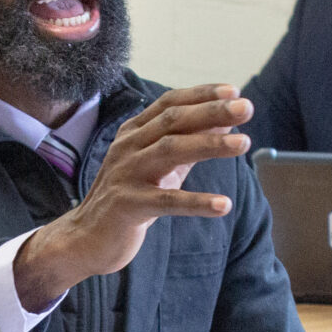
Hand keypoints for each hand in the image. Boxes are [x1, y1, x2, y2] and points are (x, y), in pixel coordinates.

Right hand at [11, 85, 248, 311]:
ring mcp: (126, 174)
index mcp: (134, 133)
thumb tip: (226, 119)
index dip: (202, 95)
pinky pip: (167, 202)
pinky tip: (223, 205)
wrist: (85, 239)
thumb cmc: (130, 199)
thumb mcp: (161, 167)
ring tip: (243, 144)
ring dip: (210, 144)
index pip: (170, 103)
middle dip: (211, 111)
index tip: (234, 91)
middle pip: (173, 120)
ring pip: (171, 151)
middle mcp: (128, 147)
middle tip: (246, 107)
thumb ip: (189, 144)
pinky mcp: (127, 206)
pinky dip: (197, 201)